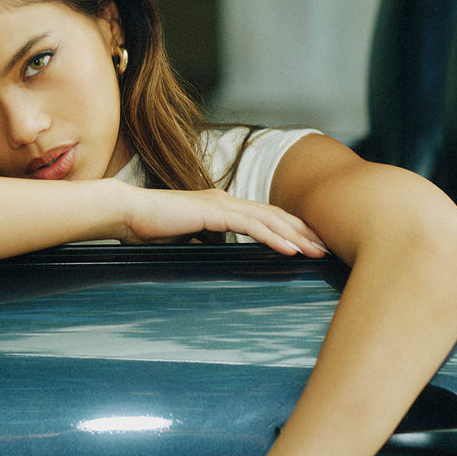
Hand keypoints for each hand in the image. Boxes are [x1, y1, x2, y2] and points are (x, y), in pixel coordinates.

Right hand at [119, 185, 325, 257]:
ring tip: (318, 250)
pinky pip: (251, 226)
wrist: (128, 213)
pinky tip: (291, 249)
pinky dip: (273, 237)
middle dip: (305, 231)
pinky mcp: (213, 212)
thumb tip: (219, 254)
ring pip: (269, 219)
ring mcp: (221, 204)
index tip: (312, 244)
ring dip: (297, 236)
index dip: (292, 229)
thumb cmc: (152, 227)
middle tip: (329, 248)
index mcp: (223, 206)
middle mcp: (227, 201)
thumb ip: (207, 242)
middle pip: (276, 215)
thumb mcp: (188, 238)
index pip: (266, 217)